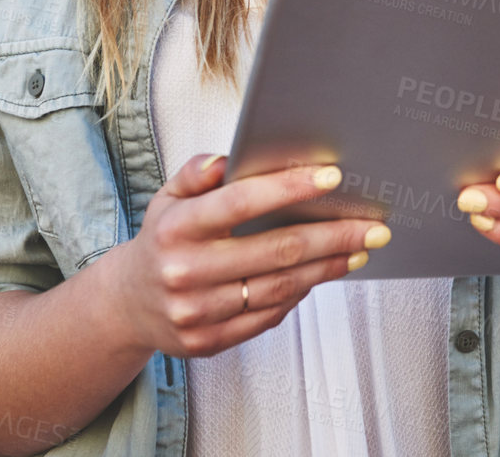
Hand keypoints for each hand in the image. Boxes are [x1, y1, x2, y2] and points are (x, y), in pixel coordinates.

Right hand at [104, 153, 390, 358]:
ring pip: (279, 287)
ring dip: (327, 267)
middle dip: (332, 235)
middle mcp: (185, 270)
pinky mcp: (210, 341)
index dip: (288, 188)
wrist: (127, 304)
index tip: (331, 177)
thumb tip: (229, 159)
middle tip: (372, 226)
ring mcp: (197, 311)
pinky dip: (300, 293)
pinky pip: (268, 315)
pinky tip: (321, 274)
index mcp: (176, 227)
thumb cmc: (161, 241)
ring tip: (358, 249)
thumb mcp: (167, 198)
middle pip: (275, 250)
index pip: (239, 203)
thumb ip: (196, 173)